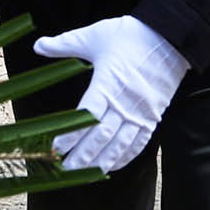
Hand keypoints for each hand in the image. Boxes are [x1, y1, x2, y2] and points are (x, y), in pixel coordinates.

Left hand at [31, 16, 188, 173]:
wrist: (170, 36)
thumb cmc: (130, 35)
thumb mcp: (94, 36)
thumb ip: (64, 44)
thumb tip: (38, 44)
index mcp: (108, 82)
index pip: (88, 115)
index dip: (72, 134)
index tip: (57, 146)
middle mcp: (125, 102)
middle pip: (102, 135)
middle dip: (82, 154)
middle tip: (66, 168)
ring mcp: (141, 112)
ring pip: (120, 144)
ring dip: (101, 161)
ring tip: (84, 173)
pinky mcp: (153, 116)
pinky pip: (138, 143)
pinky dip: (125, 157)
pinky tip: (112, 165)